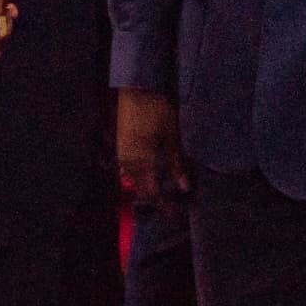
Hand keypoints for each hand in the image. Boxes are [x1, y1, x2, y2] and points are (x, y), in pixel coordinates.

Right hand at [115, 88, 189, 214]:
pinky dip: (142, 179)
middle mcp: (129, 163)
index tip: (177, 216)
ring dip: (149, 191)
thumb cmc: (158, 110)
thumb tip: (184, 188)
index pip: (153, 194)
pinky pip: (130, 171)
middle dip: (157, 202)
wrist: (136, 89)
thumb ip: (176, 164)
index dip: (165, 207)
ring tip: (165, 195)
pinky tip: (152, 177)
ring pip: (135, 182)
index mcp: (142, 162)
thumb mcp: (172, 136)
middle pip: (142, 191)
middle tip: (174, 209)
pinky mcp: (121, 147)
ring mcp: (122, 155)